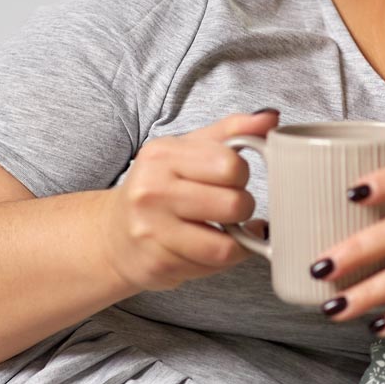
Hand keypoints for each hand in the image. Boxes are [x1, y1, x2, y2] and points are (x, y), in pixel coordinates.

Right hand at [98, 110, 276, 291]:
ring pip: (227, 244)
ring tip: (225, 229)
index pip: (230, 164)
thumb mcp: (187, 151)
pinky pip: (214, 265)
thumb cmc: (159, 189)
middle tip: (229, 207)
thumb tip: (270, 118)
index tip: (230, 179)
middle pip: (234, 205)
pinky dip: (224, 258)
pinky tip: (212, 246)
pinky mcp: (158, 263)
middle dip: (242, 208)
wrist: (114, 235)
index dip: (241, 175)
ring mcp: (152, 230)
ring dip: (238, 239)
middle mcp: (152, 190)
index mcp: (162, 154)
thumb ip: (230, 132)